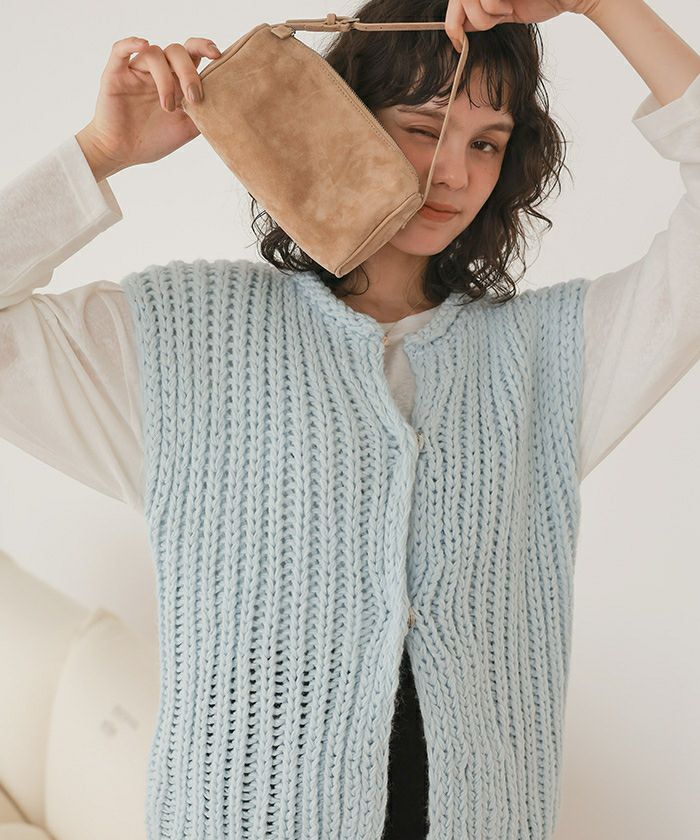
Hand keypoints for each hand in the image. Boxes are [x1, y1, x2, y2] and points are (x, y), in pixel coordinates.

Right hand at [77, 35, 221, 174]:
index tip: (218, 56)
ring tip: (168, 108)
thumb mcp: (187, 129)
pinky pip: (120, 50)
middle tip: (194, 98)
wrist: (123, 153)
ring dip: (165, 79)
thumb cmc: (154, 140)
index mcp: (177, 80)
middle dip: (189, 72)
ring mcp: (138, 71)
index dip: (205, 47)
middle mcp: (159, 71)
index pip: (192, 53)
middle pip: (177, 51)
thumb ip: (205, 113)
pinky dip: (131, 43)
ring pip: (154, 54)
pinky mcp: (116, 74)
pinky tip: (142, 43)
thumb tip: (230, 105)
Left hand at [444, 0, 602, 51]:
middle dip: (471, 19)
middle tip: (493, 22)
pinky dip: (492, 7)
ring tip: (505, 11)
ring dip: (483, 15)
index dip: (451, 24)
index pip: (456, 3)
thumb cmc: (543, 0)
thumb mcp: (506, 11)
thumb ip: (483, 15)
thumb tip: (460, 27)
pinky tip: (510, 7)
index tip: (459, 42)